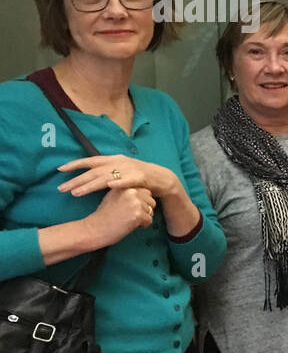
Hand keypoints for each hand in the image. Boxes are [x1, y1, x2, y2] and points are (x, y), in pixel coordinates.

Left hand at [58, 154, 177, 199]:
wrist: (162, 178)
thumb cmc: (139, 176)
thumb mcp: (121, 169)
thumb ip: (106, 171)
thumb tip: (88, 175)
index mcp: (113, 159)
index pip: (90, 160)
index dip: (75, 164)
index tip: (60, 169)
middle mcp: (119, 162)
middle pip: (94, 171)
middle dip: (76, 180)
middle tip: (61, 188)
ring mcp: (129, 170)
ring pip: (106, 177)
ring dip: (90, 185)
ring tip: (76, 193)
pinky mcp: (139, 178)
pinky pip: (127, 181)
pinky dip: (118, 183)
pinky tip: (109, 187)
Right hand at [84, 186, 155, 246]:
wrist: (93, 229)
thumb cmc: (104, 216)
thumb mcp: (114, 197)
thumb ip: (128, 193)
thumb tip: (144, 193)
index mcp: (126, 185)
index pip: (146, 192)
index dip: (139, 202)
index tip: (127, 208)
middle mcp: (131, 191)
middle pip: (151, 201)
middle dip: (143, 210)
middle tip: (126, 215)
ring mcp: (135, 202)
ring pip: (151, 211)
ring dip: (142, 218)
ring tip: (126, 220)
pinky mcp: (138, 214)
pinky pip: (149, 220)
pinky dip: (141, 225)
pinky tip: (128, 225)